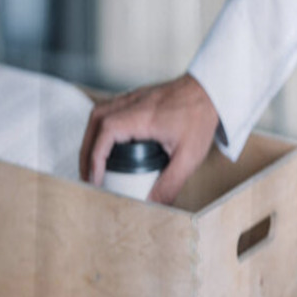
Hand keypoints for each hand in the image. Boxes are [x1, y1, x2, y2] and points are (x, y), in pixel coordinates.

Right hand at [79, 74, 218, 204]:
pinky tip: (105, 144)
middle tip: (87, 176)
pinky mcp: (136, 98)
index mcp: (141, 116)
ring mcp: (132, 98)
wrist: (210, 92)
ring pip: (98, 116)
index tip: (95, 178)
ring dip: (91, 139)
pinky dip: (100, 129)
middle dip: (86, 152)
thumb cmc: (200, 119)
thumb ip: (170, 183)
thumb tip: (153, 205)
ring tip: (92, 163)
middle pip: (94, 124)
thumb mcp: (188, 157)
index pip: (105, 133)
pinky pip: (109, 111)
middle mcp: (131, 103)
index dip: (95, 157)